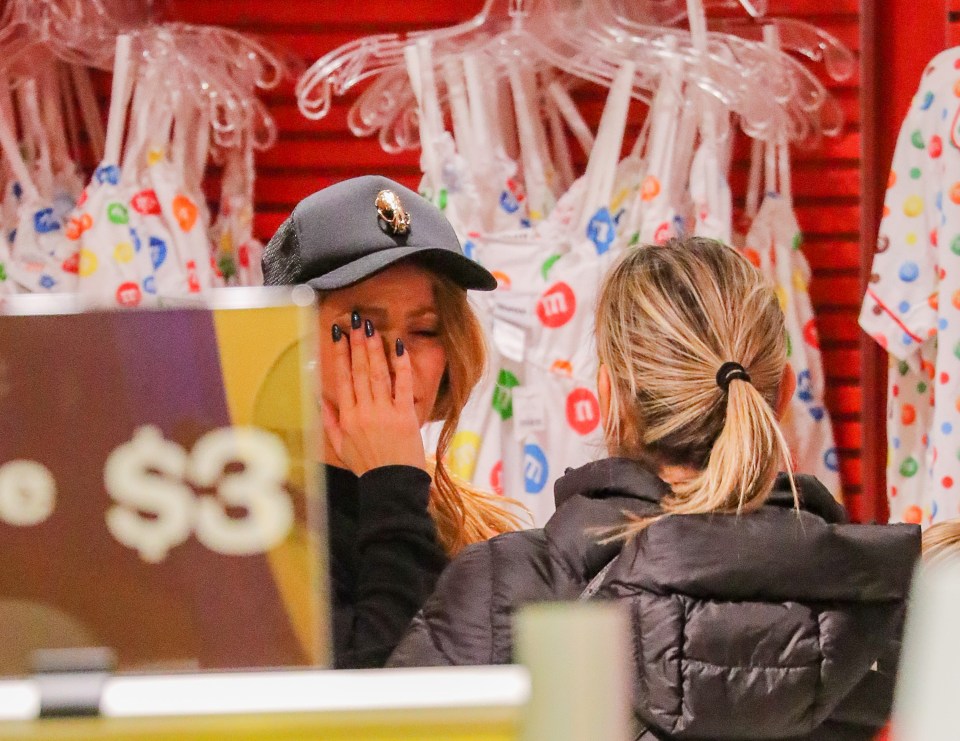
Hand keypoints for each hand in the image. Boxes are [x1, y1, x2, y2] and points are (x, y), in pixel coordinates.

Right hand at [321, 314, 426, 475]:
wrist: (391, 485)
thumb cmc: (367, 467)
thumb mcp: (340, 446)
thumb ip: (330, 420)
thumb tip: (320, 398)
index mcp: (347, 417)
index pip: (342, 379)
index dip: (339, 354)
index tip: (338, 334)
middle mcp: (364, 411)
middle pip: (358, 371)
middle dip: (357, 344)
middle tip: (357, 321)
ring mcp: (384, 412)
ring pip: (377, 374)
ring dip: (374, 349)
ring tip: (371, 328)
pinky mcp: (405, 416)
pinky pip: (402, 386)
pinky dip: (400, 365)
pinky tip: (398, 347)